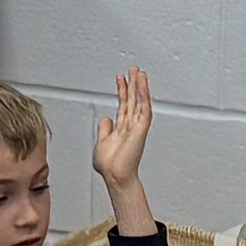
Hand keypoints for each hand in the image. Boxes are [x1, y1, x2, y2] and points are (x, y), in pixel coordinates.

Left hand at [90, 66, 153, 218]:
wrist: (114, 175)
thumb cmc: (109, 165)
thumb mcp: (102, 142)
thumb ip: (104, 129)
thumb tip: (105, 118)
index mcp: (122, 127)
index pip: (124, 104)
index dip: (122, 90)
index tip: (121, 78)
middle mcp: (131, 125)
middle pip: (133, 100)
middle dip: (133, 84)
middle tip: (134, 69)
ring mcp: (137, 126)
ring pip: (140, 102)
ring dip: (140, 87)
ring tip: (139, 72)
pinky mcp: (141, 129)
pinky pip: (144, 109)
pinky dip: (144, 96)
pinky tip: (142, 85)